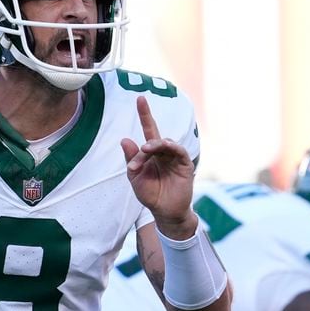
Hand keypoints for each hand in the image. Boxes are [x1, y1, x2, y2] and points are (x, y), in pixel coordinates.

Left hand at [121, 96, 196, 238]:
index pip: (148, 129)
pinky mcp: (184, 164)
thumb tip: (125, 139)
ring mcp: (174, 157)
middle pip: (155, 137)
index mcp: (151, 153)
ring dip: (155, 145)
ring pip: (166, 143)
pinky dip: (171, 147)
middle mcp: (163, 152)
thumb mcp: (136, 178)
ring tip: (145, 151)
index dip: (145, 114)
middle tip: (139, 155)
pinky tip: (162, 149)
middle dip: (146, 143)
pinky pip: (179, 151)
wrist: (164, 212)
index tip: (140, 98)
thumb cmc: (150, 195)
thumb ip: (131, 159)